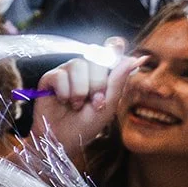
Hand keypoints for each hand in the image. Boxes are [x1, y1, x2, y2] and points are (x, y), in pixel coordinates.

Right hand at [29, 47, 135, 161]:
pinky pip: (59, 75)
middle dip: (97, 84)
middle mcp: (83, 70)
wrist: (63, 140)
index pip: (109, 50)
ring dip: (80, 90)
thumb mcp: (108, 105)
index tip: (116, 46)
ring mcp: (66, 73)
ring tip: (77, 105)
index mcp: (101, 74)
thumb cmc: (86, 125)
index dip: (113, 47)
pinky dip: (64, 92)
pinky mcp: (49, 79)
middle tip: (94, 102)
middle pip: (94, 58)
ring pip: (77, 64)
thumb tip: (138, 58)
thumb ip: (119, 81)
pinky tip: (62, 101)